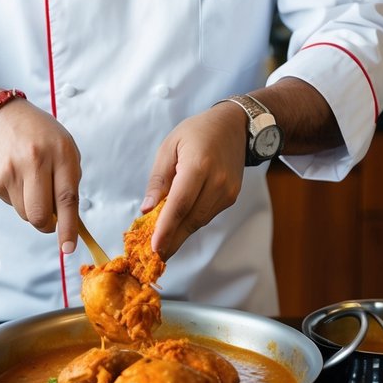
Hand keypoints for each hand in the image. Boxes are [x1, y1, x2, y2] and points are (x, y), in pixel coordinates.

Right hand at [0, 99, 81, 253]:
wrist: (0, 117)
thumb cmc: (39, 135)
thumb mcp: (64, 147)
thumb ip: (69, 181)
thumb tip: (70, 221)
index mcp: (60, 152)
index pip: (67, 198)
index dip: (68, 227)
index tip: (68, 247)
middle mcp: (35, 160)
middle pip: (41, 214)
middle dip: (47, 225)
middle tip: (50, 220)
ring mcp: (11, 171)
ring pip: (25, 213)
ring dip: (31, 208)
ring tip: (30, 181)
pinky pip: (11, 204)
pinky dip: (16, 197)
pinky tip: (15, 174)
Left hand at [142, 103, 245, 259]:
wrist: (234, 126)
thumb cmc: (197, 132)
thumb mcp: (169, 146)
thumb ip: (158, 179)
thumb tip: (148, 209)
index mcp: (199, 165)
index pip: (180, 204)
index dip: (167, 228)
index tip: (154, 247)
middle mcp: (217, 181)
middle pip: (191, 218)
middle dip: (172, 240)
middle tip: (155, 256)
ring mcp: (228, 191)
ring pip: (200, 220)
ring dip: (181, 234)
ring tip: (163, 245)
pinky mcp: (232, 197)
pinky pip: (207, 215)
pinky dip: (192, 222)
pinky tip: (179, 226)